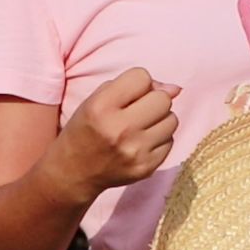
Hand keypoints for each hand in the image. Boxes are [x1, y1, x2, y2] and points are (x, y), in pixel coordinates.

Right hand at [49, 68, 180, 203]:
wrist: (73, 172)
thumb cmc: (86, 129)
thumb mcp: (97, 99)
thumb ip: (133, 86)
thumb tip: (176, 88)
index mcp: (101, 107)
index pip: (142, 77)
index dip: (137, 83)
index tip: (127, 95)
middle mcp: (119, 130)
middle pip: (163, 99)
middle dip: (153, 100)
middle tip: (138, 110)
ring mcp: (135, 151)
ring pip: (172, 120)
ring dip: (160, 119)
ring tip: (141, 126)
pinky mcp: (146, 168)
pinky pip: (170, 141)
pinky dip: (159, 138)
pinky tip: (142, 142)